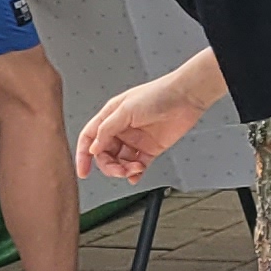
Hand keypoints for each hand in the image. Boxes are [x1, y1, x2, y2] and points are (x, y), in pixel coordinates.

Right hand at [77, 68, 212, 181]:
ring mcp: (136, 140)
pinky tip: (136, 176)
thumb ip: (107, 129)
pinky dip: (135, 173)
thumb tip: (93, 148)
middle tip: (119, 170)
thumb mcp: (126, 109)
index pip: (90, 138)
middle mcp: (121, 129)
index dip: (83, 155)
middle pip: (105, 154)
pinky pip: (138, 165)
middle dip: (109, 166)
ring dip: (124, 170)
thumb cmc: (159, 94)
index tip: (83, 171)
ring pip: (121, 162)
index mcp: (111, 117)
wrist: (187, 96)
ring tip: (134, 169)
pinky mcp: (151, 148)